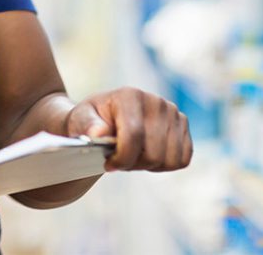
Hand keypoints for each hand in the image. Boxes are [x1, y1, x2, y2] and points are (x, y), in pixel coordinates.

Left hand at [61, 87, 191, 171]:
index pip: (134, 135)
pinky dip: (165, 164)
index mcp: (130, 96)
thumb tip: (98, 134)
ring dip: (149, 165)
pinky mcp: (183, 125)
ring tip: (132, 155)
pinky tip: (147, 154)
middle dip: (133, 163)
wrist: (105, 116)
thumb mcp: (80, 119)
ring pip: (170, 159)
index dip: (122, 158)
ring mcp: (173, 112)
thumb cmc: (91, 120)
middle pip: (154, 152)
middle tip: (119, 160)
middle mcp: (156, 101)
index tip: (108, 164)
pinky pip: (182, 159)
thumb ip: (87, 126)